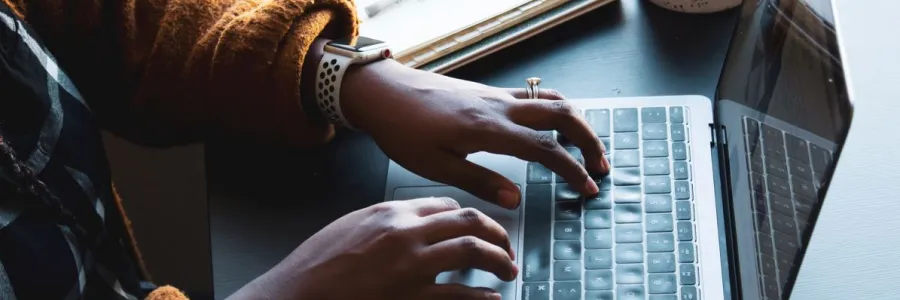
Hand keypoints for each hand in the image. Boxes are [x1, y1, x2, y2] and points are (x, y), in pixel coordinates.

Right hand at [228, 198, 515, 299]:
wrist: (296, 295)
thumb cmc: (316, 266)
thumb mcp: (351, 226)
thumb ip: (386, 221)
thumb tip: (414, 223)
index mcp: (390, 212)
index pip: (445, 205)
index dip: (469, 216)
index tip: (478, 227)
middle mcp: (405, 234)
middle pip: (468, 222)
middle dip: (496, 233)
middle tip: (506, 247)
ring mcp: (411, 267)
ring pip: (472, 251)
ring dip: (499, 260)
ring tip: (507, 270)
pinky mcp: (412, 299)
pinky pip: (460, 295)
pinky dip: (483, 297)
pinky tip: (491, 299)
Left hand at [341, 60, 609, 208]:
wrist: (383, 92)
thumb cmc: (402, 129)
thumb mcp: (436, 166)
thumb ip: (480, 182)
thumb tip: (516, 199)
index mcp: (488, 129)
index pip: (545, 148)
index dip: (571, 169)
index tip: (587, 188)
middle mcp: (499, 106)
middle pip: (562, 115)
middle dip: (589, 139)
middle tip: (600, 166)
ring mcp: (495, 95)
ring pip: (551, 100)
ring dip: (576, 121)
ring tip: (585, 146)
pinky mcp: (488, 92)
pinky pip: (534, 95)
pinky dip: (555, 109)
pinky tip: (553, 125)